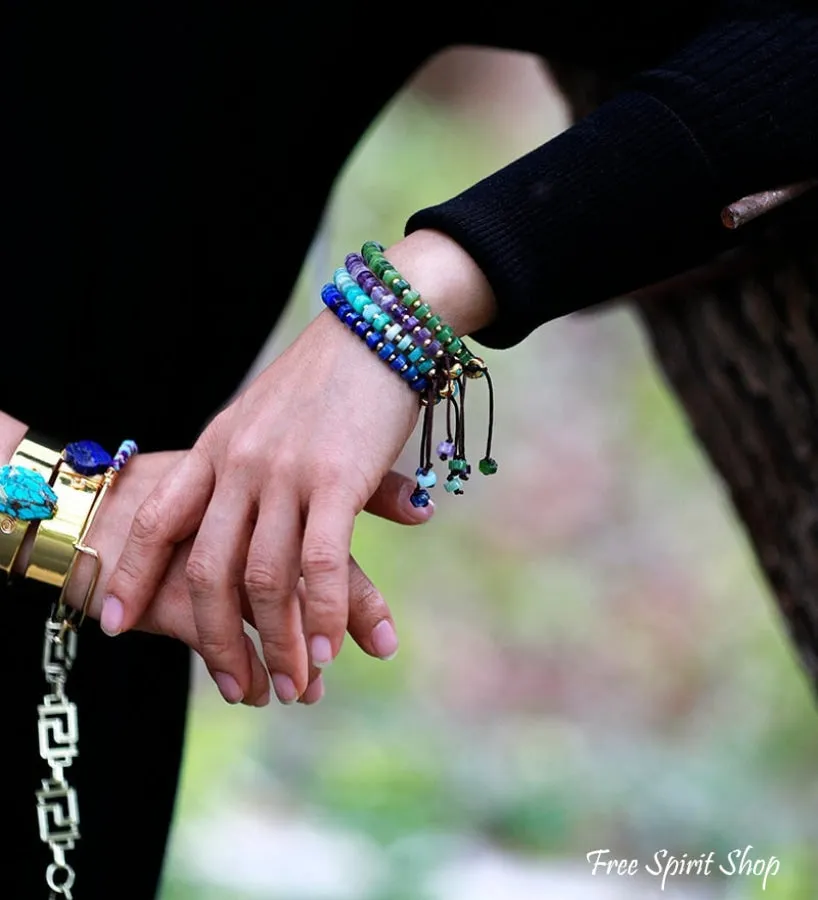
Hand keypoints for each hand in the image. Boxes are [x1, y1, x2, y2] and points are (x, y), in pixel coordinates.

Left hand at [104, 230, 497, 704]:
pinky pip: (319, 563)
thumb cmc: (328, 373)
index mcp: (219, 447)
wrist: (380, 327)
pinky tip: (326, 648)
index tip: (114, 619)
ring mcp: (285, 473)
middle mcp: (241, 464)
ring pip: (266, 577)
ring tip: (294, 686)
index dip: (134, 573)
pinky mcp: (335, 480)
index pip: (162, 518)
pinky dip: (320, 614)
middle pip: (210, 567)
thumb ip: (249, 459)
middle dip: (216, 637)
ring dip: (278, 641)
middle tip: (233, 686)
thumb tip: (249, 504)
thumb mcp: (268, 414)